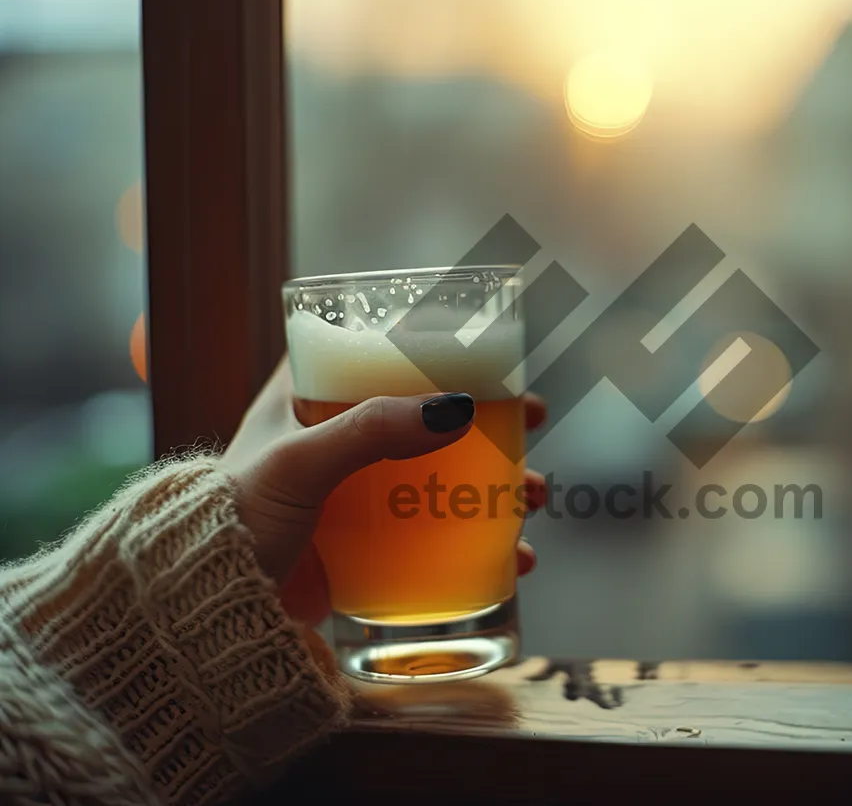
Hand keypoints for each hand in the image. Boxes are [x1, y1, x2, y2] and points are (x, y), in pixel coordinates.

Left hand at [221, 358, 546, 626]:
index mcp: (307, 396)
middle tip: (531, 419)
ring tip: (536, 496)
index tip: (488, 350)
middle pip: (429, 412)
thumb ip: (372, 430)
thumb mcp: (302, 462)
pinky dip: (480, 542)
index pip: (378, 348)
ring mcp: (356, 493)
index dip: (435, 343)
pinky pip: (435, 533)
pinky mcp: (368, 543)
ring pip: (444, 473)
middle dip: (489, 419)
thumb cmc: (236, 520)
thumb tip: (458, 407)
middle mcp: (336, 438)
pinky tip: (516, 557)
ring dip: (498, 482)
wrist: (208, 613)